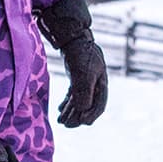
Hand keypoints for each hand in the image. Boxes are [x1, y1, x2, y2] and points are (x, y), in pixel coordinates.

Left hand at [39, 0, 106, 126]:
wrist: (73, 37)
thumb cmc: (81, 54)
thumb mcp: (83, 74)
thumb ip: (83, 93)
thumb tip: (83, 111)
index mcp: (101, 83)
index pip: (99, 105)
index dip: (91, 115)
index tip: (81, 122)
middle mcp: (95, 83)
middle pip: (88, 105)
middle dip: (78, 116)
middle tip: (67, 125)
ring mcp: (86, 80)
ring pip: (79, 101)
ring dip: (71, 112)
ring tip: (61, 120)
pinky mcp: (77, 77)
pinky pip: (74, 94)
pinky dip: (68, 103)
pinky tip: (61, 109)